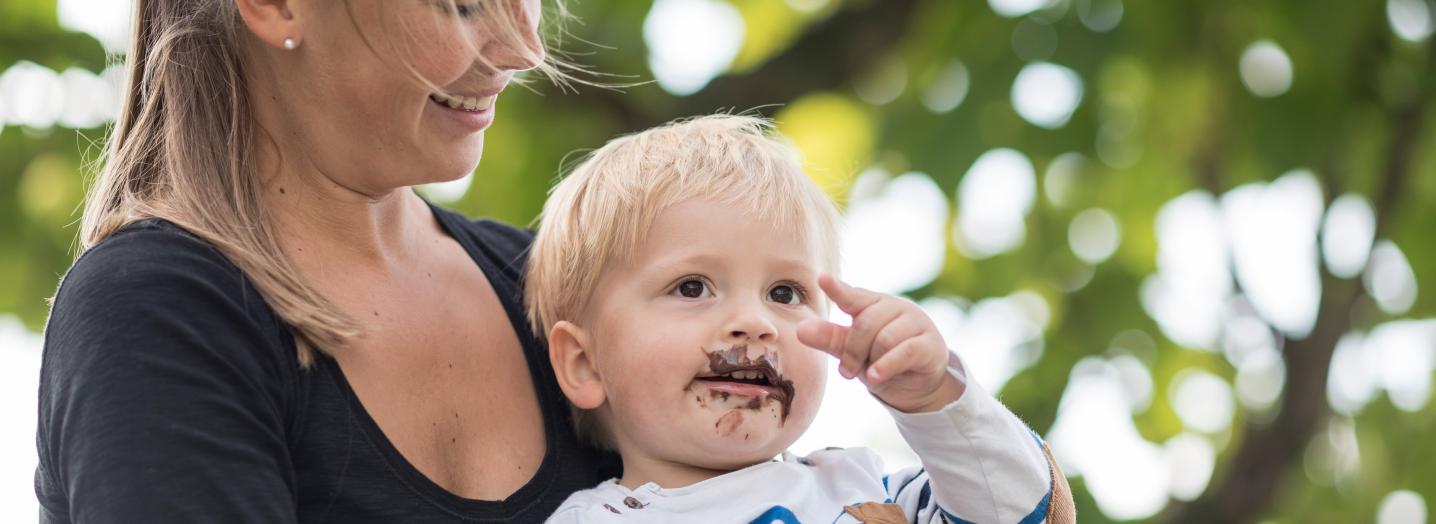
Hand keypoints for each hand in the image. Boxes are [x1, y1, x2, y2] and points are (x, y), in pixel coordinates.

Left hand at [797, 275, 965, 412]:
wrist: (917, 385)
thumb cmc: (881, 360)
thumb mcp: (853, 352)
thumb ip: (830, 339)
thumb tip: (800, 330)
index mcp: (873, 304)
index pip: (852, 295)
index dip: (837, 289)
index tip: (821, 279)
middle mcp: (896, 307)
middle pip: (865, 324)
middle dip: (852, 351)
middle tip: (847, 371)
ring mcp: (916, 323)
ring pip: (884, 338)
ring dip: (871, 361)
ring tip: (870, 374)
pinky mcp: (930, 344)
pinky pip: (904, 351)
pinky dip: (886, 366)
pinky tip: (875, 376)